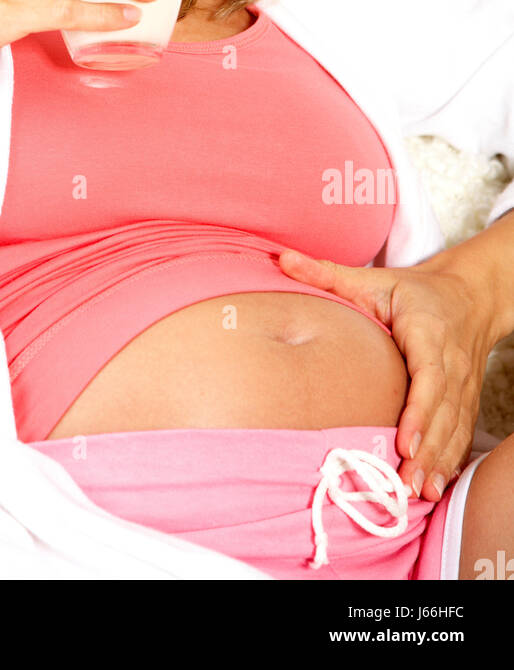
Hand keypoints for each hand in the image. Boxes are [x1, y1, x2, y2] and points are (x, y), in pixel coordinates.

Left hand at [276, 248, 497, 500]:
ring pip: (453, 429)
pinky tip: (432, 487)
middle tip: (403, 482)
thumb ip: (327, 273)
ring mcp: (463, 386)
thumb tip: (282, 259)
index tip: (405, 440)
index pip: (429, 376)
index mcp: (429, 334)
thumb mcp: (374, 279)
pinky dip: (449, 462)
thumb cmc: (416, 291)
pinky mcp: (466, 400)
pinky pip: (460, 435)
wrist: (469, 295)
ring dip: (436, 463)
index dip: (420, 410)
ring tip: (415, 492)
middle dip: (426, 450)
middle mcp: (452, 364)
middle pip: (442, 413)